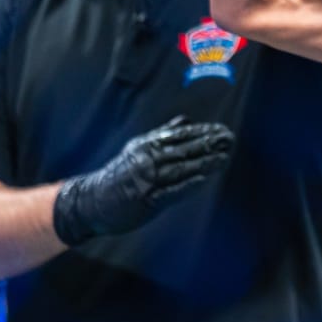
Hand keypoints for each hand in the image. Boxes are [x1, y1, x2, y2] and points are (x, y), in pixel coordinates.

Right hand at [52, 116, 233, 245]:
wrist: (91, 200)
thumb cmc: (119, 175)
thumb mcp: (138, 148)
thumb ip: (163, 135)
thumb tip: (186, 120)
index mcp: (147, 145)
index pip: (181, 136)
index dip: (203, 132)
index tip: (223, 130)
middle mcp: (147, 159)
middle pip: (183, 150)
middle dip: (209, 144)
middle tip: (230, 139)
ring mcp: (147, 179)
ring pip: (180, 168)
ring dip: (204, 163)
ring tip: (224, 157)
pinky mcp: (146, 200)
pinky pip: (170, 191)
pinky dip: (187, 185)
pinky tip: (203, 180)